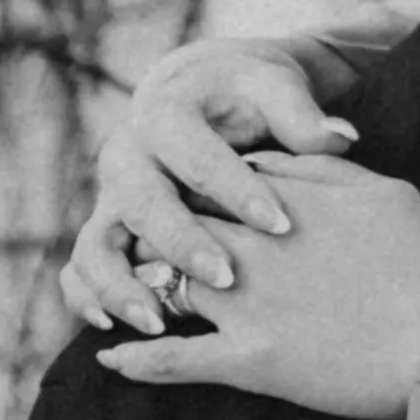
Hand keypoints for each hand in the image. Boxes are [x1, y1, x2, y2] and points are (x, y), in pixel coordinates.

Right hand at [61, 37, 361, 333]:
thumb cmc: (247, 95)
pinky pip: (78, 269)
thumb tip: (340, 138)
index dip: (237, 190)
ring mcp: (109, 196)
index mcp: (166, 114)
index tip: (281, 225)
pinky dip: (87, 298)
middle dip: (181, 243)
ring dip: (120, 286)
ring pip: (94, 244)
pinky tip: (119, 329)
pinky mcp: (104, 228)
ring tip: (159, 322)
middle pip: (141, 203)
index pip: (197, 155)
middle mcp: (127, 156)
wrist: (202, 90)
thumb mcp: (273, 89)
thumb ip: (302, 114)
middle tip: (228, 278)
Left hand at [91, 156, 419, 419]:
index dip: (197, 190)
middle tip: (140, 245)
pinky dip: (136, 360)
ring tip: (120, 298)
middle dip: (155, 233)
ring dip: (136, 289)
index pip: (216, 182)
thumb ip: (324, 168)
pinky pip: (171, 360)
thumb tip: (272, 158)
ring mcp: (246, 304)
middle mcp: (254, 246)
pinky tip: (113, 359)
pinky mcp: (248, 361)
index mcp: (287, 200)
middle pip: (176, 226)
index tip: (188, 201)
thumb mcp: (389, 191)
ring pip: (162, 284)